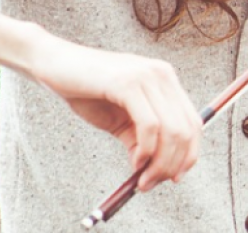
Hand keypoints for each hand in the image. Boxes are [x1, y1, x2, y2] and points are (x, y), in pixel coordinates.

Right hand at [27, 32, 201, 191]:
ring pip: (172, 130)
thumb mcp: (120, 119)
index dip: (189, 154)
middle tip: (151, 184)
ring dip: (160, 163)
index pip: (194, 122)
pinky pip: (150, 125)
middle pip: (187, 129)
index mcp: (165, 80)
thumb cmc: (86, 90)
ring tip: (142, 180)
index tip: (174, 178)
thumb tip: (154, 170)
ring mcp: (148, 76)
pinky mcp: (129, 83)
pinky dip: (146, 150)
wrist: (53, 63)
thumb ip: (140, 139)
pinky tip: (135, 162)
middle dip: (172, 164)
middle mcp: (163, 75)